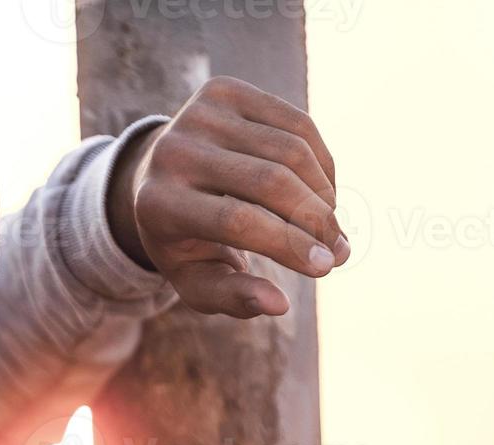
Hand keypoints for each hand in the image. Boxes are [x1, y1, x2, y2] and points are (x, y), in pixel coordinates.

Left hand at [108, 75, 347, 318]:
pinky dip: (321, 163)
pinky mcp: (224, 90)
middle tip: (338, 252)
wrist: (155, 178)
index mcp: (157, 202)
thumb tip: (279, 304)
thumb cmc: (184, 241)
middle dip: (315, 220)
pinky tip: (323, 193)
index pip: (238, 221)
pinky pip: (297, 124)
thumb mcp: (197, 279)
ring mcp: (198, 113)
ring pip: (291, 150)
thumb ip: (232, 296)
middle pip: (270, 182)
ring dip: (324, 194)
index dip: (290, 243)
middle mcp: (172, 151)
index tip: (326, 267)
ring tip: (331, 228)